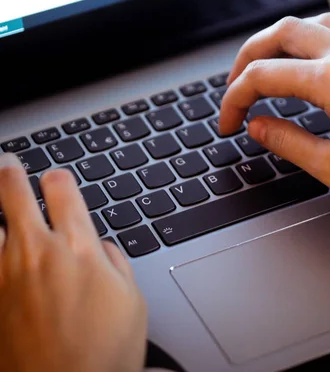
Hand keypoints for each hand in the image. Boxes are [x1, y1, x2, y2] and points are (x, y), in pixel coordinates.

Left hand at [0, 154, 146, 371]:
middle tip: (7, 162)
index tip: (56, 178)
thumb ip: (117, 265)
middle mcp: (37, 253)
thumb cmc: (105, 351)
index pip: (63, 191)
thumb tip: (105, 251)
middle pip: (13, 194)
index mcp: (79, 248)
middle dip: (10, 173)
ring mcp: (5, 275)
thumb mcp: (132, 301)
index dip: (59, 178)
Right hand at [220, 13, 329, 203]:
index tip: (228, 121)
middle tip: (234, 86)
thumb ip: (288, 142)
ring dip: (279, 40)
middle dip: (248, 56)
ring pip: (310, 23)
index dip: (235, 98)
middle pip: (281, 33)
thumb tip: (259, 127)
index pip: (264, 76)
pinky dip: (310, 40)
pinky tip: (309, 61)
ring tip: (266, 66)